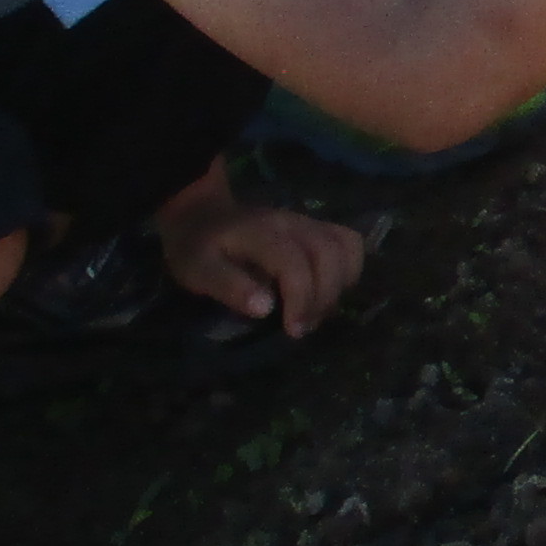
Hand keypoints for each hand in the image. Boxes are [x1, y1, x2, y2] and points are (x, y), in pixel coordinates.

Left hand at [153, 168, 370, 332]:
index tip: (292, 330)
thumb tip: (265, 309)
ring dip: (339, 286)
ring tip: (316, 312)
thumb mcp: (197, 271)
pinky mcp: (316, 228)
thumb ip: (229, 287)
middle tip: (302, 326)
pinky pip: (349, 243)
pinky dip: (349, 270)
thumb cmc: (197, 249)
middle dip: (323, 297)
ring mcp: (307, 222)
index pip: (294, 262)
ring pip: (345, 247)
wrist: (200, 215)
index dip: (300, 298)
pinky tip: (329, 291)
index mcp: (259, 232)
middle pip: (328, 254)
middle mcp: (290, 223)